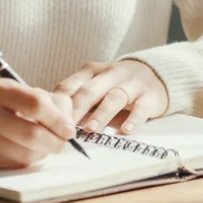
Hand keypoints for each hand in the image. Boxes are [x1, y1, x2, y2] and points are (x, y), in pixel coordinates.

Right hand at [0, 78, 76, 168]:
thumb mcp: (14, 90)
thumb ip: (45, 101)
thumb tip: (68, 122)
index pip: (35, 104)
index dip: (58, 118)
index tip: (69, 129)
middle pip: (33, 134)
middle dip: (55, 141)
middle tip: (62, 141)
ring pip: (26, 154)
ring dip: (43, 152)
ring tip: (43, 144)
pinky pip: (15, 165)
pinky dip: (27, 160)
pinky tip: (25, 151)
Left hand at [54, 60, 168, 134]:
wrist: (155, 74)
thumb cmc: (115, 86)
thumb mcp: (95, 85)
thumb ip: (76, 100)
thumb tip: (51, 124)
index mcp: (91, 71)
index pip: (70, 85)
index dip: (58, 104)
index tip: (48, 121)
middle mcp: (110, 74)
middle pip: (90, 91)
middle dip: (76, 109)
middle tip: (65, 129)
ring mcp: (131, 84)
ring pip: (114, 98)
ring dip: (101, 114)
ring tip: (90, 130)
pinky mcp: (149, 97)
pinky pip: (141, 108)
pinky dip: (133, 120)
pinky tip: (125, 131)